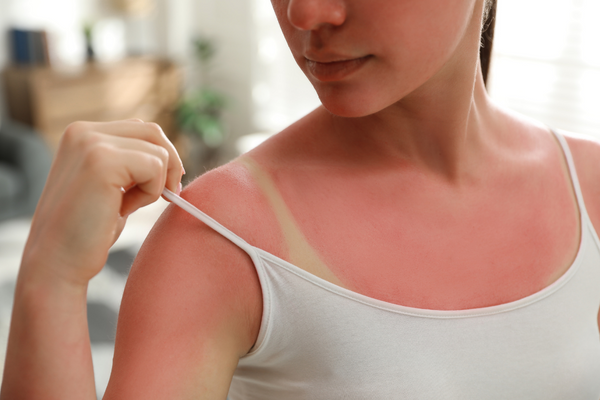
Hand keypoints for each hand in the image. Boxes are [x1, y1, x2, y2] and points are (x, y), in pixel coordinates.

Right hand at [21, 120, 183, 286]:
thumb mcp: (111, 186)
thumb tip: (171, 159)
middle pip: (153, 133)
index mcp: (82, 133)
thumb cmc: (87, 230)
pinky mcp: (102, 161)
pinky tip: (123, 210)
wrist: (57, 262)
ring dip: (155, 185)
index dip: (162, 158)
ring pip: (159, 152)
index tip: (165, 186)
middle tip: (168, 196)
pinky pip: (155, 167)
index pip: (141, 129)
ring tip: (126, 207)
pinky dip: (150, 193)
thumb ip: (130, 164)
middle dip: (170, 166)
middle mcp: (83, 131)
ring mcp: (91, 143)